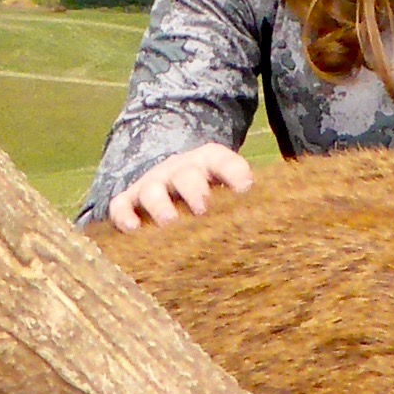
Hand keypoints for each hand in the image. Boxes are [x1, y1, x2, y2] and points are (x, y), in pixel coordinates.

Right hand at [105, 142, 255, 230]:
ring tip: (169, 223)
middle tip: (204, 210)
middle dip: (195, 191)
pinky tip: (132, 231)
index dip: (236, 173)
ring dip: (161, 207)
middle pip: (186, 175)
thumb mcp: (229, 189)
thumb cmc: (211, 193)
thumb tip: (272, 230)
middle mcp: (180, 170)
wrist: (172, 179)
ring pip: (152, 190)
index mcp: (210, 162)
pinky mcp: (129, 200)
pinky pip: (120, 206)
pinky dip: (124, 217)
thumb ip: (246, 204)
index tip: (247, 189)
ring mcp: (152, 184)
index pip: (224, 162)